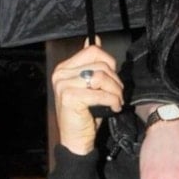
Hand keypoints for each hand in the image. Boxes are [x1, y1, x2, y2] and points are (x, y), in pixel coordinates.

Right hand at [51, 37, 123, 154]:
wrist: (76, 139)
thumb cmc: (85, 112)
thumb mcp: (90, 85)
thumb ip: (91, 63)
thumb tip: (95, 39)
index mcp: (65, 67)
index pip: (93, 50)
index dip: (109, 62)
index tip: (113, 76)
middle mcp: (61, 74)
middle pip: (101, 65)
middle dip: (116, 81)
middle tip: (117, 94)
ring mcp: (63, 85)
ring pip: (102, 77)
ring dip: (116, 91)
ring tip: (116, 101)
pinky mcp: (70, 97)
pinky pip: (101, 93)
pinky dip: (113, 101)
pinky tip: (113, 108)